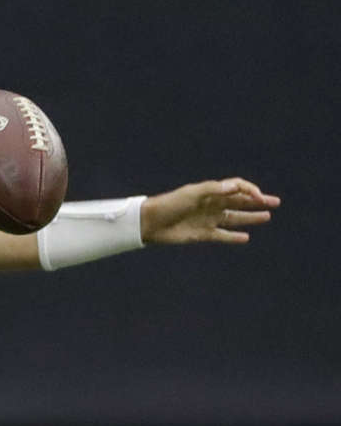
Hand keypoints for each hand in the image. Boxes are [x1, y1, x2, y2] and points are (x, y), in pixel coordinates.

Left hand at [140, 178, 279, 244]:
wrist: (151, 222)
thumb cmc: (170, 204)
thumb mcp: (192, 193)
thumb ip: (214, 190)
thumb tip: (236, 187)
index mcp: (210, 192)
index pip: (236, 188)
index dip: (249, 190)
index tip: (258, 197)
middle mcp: (211, 204)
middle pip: (239, 202)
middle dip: (257, 201)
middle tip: (275, 202)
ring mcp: (208, 219)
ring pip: (234, 218)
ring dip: (250, 217)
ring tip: (267, 217)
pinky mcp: (202, 234)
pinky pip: (222, 235)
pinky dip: (233, 237)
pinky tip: (246, 237)